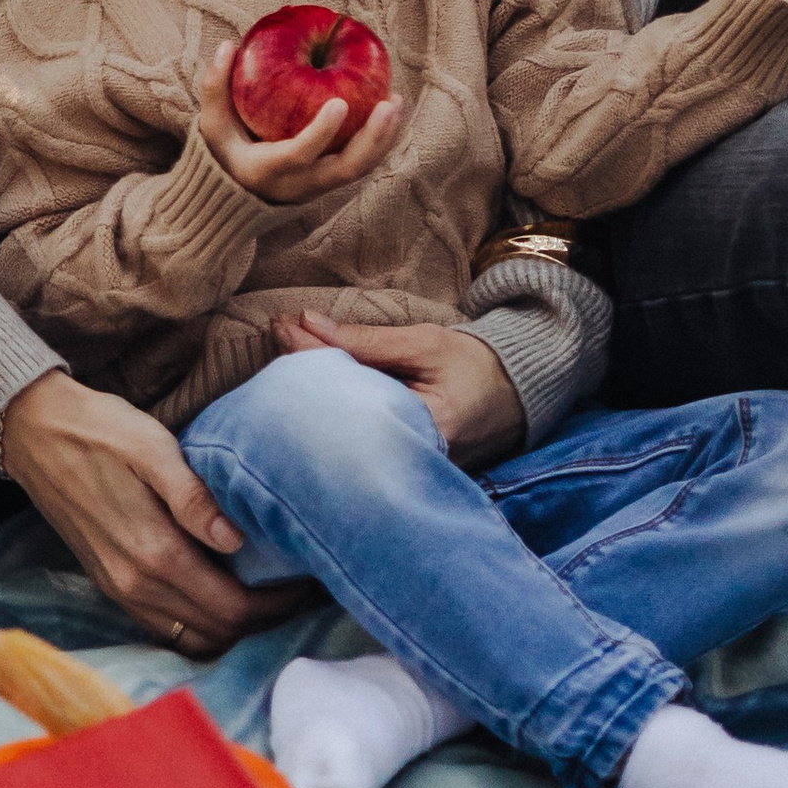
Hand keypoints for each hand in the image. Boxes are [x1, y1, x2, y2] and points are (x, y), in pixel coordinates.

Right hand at [0, 368, 302, 654]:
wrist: (34, 432)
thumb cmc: (100, 429)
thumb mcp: (151, 447)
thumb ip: (193, 497)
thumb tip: (236, 542)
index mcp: (153, 553)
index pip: (231, 609)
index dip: (276, 606)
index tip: (307, 584)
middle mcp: (135, 585)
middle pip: (216, 632)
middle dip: (263, 620)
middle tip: (298, 591)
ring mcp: (119, 590)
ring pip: (190, 638)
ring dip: (232, 628)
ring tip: (267, 595)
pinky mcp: (109, 584)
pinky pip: (164, 627)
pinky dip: (199, 624)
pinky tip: (220, 594)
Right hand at [194, 40, 403, 209]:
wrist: (238, 197)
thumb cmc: (226, 153)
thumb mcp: (212, 127)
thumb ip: (214, 89)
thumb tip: (228, 46)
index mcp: (270, 170)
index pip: (300, 155)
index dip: (321, 132)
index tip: (340, 102)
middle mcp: (301, 184)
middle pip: (347, 169)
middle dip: (372, 138)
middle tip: (388, 103)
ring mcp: (321, 186)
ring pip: (362, 168)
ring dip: (384, 137)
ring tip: (396, 100)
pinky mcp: (333, 181)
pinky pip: (364, 163)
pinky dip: (381, 140)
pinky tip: (391, 109)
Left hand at [276, 309, 525, 470]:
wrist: (513, 396)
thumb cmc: (473, 367)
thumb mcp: (425, 344)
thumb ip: (368, 341)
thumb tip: (307, 323)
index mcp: (420, 428)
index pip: (345, 388)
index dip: (308, 354)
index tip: (281, 323)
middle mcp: (403, 457)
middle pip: (331, 415)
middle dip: (298, 373)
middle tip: (275, 330)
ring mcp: (395, 465)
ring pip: (336, 426)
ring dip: (309, 386)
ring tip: (284, 347)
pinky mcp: (391, 463)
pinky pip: (349, 432)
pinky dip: (329, 405)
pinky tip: (309, 380)